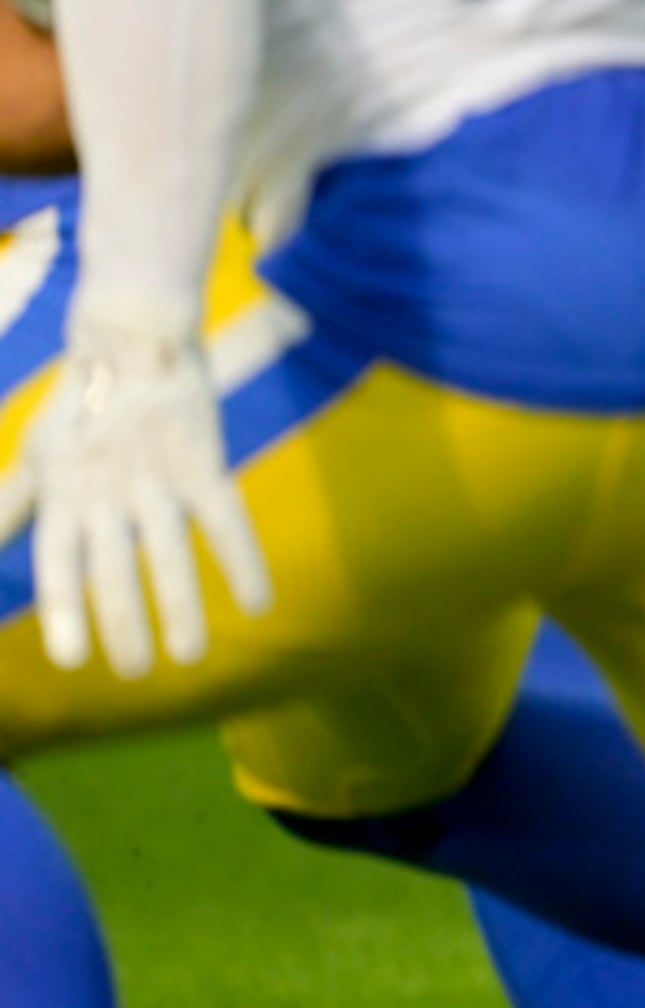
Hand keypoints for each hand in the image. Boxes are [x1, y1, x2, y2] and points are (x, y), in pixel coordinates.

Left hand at [0, 313, 268, 677]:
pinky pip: (227, 520)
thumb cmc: (79, 404)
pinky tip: (257, 604)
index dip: (66, 611)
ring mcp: (155, 475)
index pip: (59, 563)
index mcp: (61, 491)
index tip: (74, 659)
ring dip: (180, 608)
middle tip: (137, 672)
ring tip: (189, 657)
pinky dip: (244, 562)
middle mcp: (104, 489)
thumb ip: (10, 509)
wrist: (133, 335)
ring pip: (169, 554)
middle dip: (125, 626)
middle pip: (114, 569)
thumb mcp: (34, 457)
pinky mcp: (202, 460)